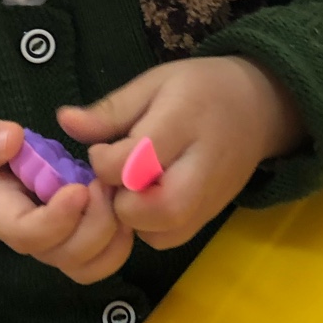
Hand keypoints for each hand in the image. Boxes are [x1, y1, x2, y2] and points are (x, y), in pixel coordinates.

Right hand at [0, 118, 132, 283]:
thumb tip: (13, 138)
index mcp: (1, 214)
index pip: (29, 234)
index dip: (58, 219)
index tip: (78, 189)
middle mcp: (32, 240)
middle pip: (68, 256)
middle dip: (96, 223)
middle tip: (104, 182)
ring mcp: (55, 245)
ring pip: (91, 264)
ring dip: (114, 233)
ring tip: (115, 191)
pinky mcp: (75, 240)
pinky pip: (104, 257)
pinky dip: (122, 237)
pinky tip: (121, 201)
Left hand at [58, 57, 303, 250]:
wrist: (259, 106)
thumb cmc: (199, 89)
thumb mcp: (153, 84)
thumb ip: (110, 110)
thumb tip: (64, 121)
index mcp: (184, 121)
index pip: (135, 161)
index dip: (105, 161)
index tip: (102, 148)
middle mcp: (202, 166)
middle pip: (156, 208)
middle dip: (122, 200)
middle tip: (116, 177)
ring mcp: (211, 198)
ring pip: (160, 233)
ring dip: (133, 217)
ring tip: (131, 186)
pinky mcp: (211, 216)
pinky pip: (169, 239)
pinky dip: (149, 227)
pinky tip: (147, 199)